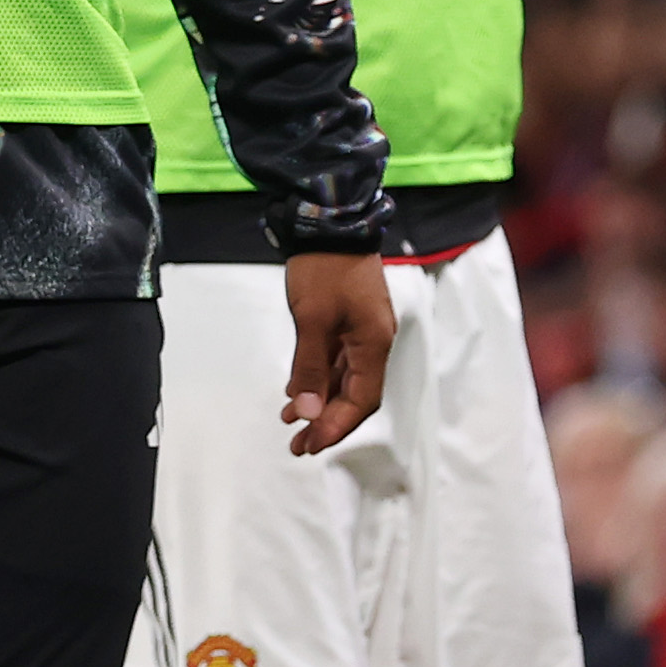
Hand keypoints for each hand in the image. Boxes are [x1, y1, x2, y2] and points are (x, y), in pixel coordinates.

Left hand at [281, 251, 397, 456]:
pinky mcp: (350, 321)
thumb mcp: (312, 320)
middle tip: (298, 444)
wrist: (330, 222)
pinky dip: (319, 378)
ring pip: (344, 379)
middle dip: (327, 422)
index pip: (361, 401)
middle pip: (356, 395)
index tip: (310, 444)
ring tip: (291, 422)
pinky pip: (337, 360)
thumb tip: (306, 413)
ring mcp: (363, 331)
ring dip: (319, 401)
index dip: (336, 426)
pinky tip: (296, 391)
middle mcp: (374, 342)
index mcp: (374, 344)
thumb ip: (309, 369)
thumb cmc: (324, 268)